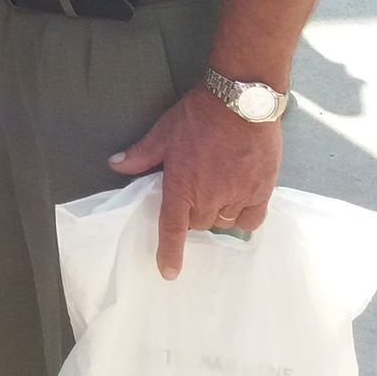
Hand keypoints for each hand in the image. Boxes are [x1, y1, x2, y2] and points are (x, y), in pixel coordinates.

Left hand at [108, 86, 281, 277]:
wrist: (239, 103)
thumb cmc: (197, 116)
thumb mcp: (163, 132)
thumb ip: (140, 154)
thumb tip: (115, 164)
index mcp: (182, 186)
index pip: (173, 228)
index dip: (169, 252)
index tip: (168, 272)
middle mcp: (209, 198)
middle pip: (198, 223)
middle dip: (192, 213)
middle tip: (193, 190)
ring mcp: (237, 197)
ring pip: (222, 222)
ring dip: (215, 213)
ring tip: (215, 190)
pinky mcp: (261, 192)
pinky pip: (250, 220)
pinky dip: (243, 216)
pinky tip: (239, 203)